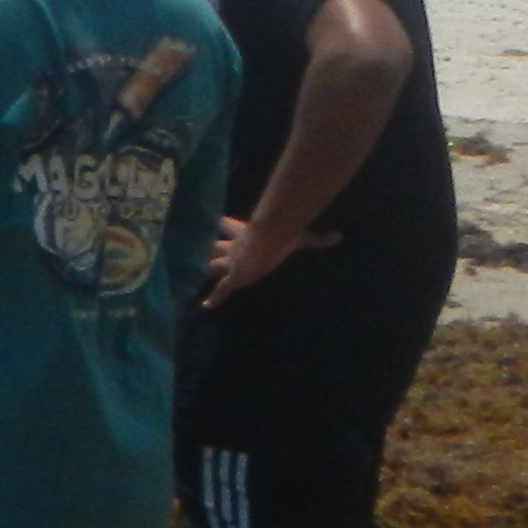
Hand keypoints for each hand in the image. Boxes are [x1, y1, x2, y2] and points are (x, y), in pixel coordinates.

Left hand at [203, 213, 336, 304]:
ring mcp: (232, 262)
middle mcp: (235, 247)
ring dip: (203, 269)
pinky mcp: (233, 275)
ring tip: (188, 274)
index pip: (229, 227)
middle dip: (207, 249)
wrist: (269, 239)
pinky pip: (222, 289)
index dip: (222, 225)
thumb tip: (338, 236)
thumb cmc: (282, 235)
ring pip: (212, 265)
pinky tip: (205, 306)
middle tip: (193, 248)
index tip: (213, 221)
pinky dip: (214, 298)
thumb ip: (317, 238)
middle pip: (216, 246)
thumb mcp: (301, 237)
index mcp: (246, 234)